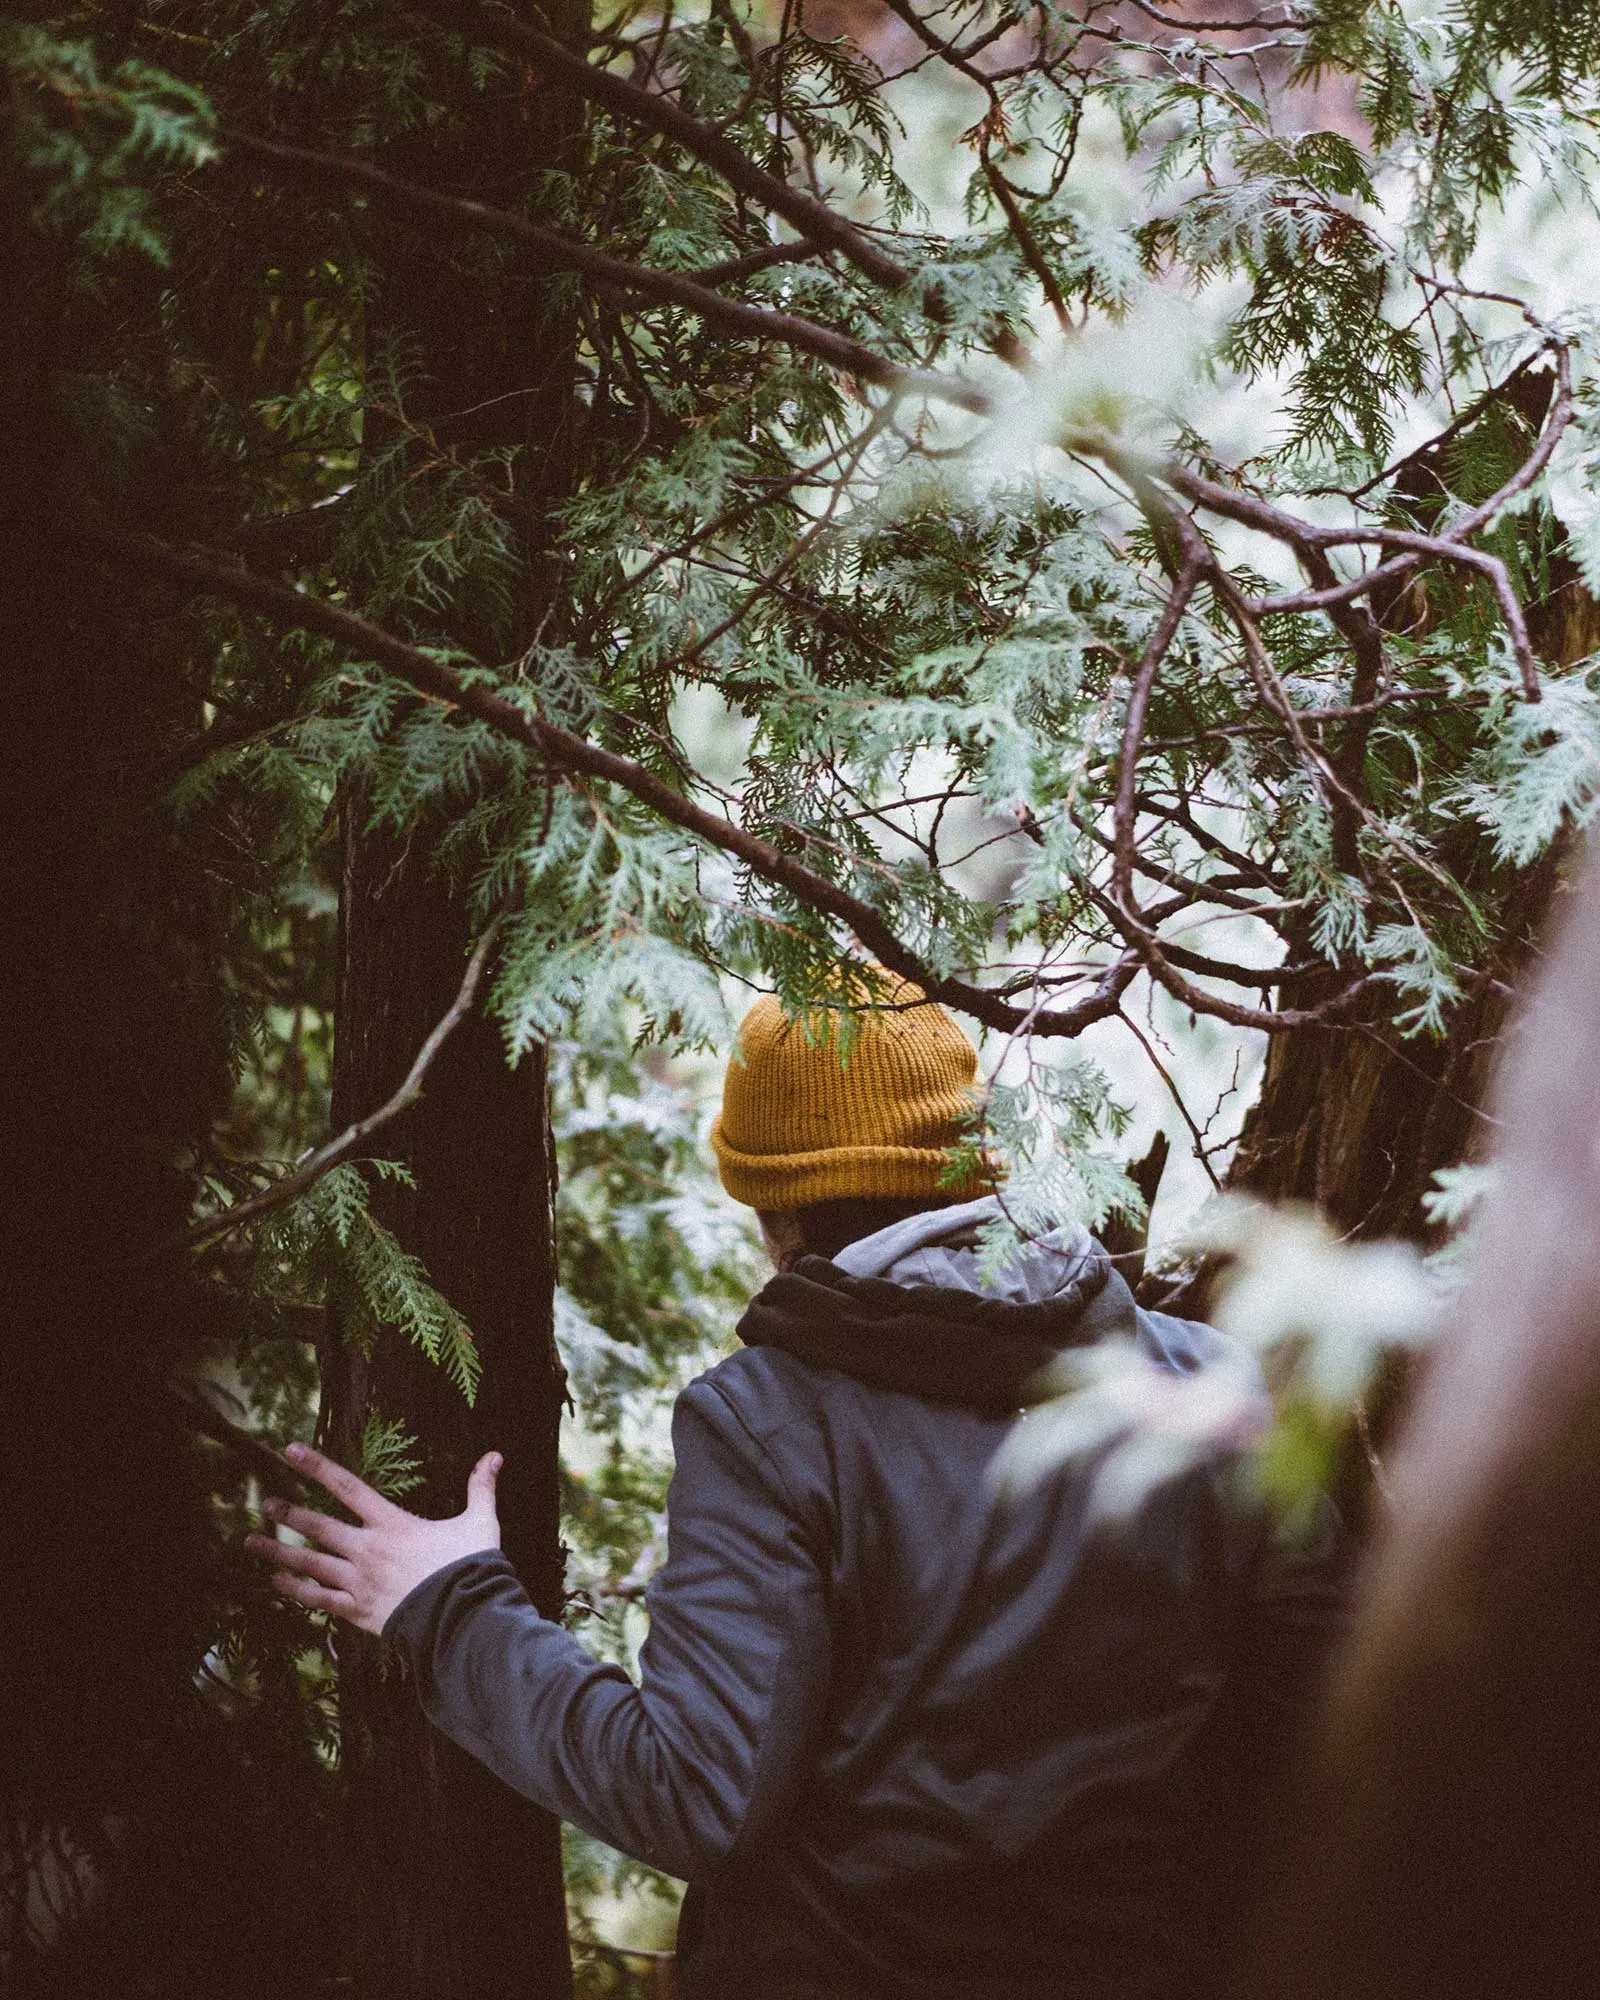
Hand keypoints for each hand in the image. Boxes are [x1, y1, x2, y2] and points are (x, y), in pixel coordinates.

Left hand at [245, 1442, 503, 1634]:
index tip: (289, 1450)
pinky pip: (318, 1599)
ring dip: (278, 1552)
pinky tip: (276, 1582)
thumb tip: (496, 1455)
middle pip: (318, 1526)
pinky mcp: (357, 1610)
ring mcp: (359, 1581)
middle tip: (264, 1502)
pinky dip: (295, 1589)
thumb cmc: (471, 1568)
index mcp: (391, 1523)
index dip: (316, 1466)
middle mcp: (367, 1548)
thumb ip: (481, 1488)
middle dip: (288, 1512)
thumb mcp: (480, 1523)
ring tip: (250, 1542)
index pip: (346, 1486)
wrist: (463, 1619)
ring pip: (309, 1563)